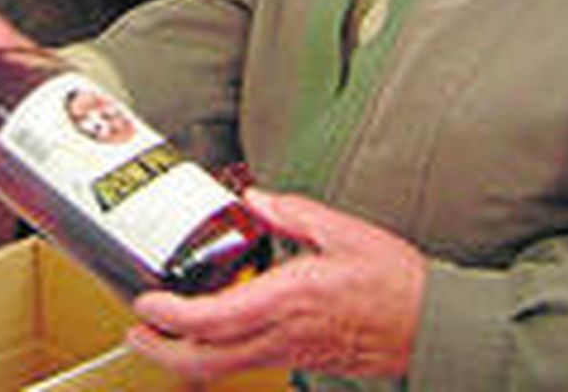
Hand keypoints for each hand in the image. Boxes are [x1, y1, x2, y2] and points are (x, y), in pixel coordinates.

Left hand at [127, 188, 425, 380]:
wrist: (430, 324)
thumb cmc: (393, 279)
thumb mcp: (342, 231)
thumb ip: (292, 214)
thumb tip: (255, 199)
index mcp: (289, 298)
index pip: (214, 319)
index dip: (172, 317)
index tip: (146, 303)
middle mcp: (283, 334)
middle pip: (206, 360)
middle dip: (162, 352)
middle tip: (137, 332)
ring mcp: (291, 354)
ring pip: (224, 369)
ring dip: (185, 357)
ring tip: (163, 335)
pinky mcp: (302, 361)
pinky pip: (248, 364)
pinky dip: (218, 356)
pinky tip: (213, 335)